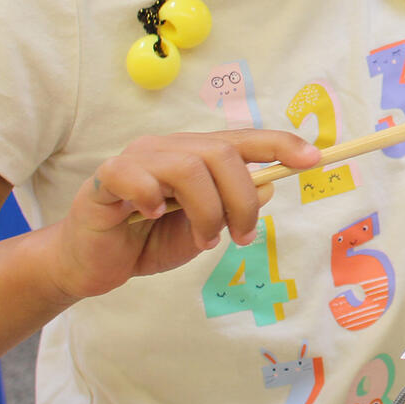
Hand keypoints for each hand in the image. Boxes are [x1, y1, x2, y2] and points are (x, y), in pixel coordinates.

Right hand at [49, 129, 318, 301]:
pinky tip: (151, 217)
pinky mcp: (105, 179)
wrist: (91, 263)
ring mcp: (137, 160)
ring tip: (203, 240)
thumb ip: (230, 210)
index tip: (314, 158)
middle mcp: (168, 148)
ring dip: (206, 210)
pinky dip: (150, 196)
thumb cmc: (147, 241)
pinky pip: (134, 174)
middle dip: (243, 198)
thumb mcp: (200, 231)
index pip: (242, 140)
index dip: (280, 144)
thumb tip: (270, 190)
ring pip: (188, 166)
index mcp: (195, 155)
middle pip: (221, 152)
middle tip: (241, 236)